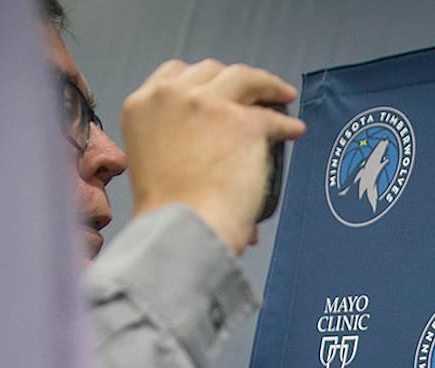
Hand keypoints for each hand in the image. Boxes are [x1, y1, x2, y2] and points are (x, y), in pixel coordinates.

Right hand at [121, 60, 306, 254]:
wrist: (182, 228)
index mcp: (142, 106)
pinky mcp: (243, 123)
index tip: (216, 89)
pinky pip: (273, 116)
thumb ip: (173, 142)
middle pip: (211, 71)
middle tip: (250, 96)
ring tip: (281, 96)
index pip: (174, 74)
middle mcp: (172, 97)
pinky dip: (286, 123)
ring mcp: (208, 105)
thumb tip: (205, 152)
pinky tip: (292, 130)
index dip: (201, 80)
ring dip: (266, 85)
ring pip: (245, 78)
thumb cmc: (167, 213)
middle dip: (232, 82)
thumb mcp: (150, 163)